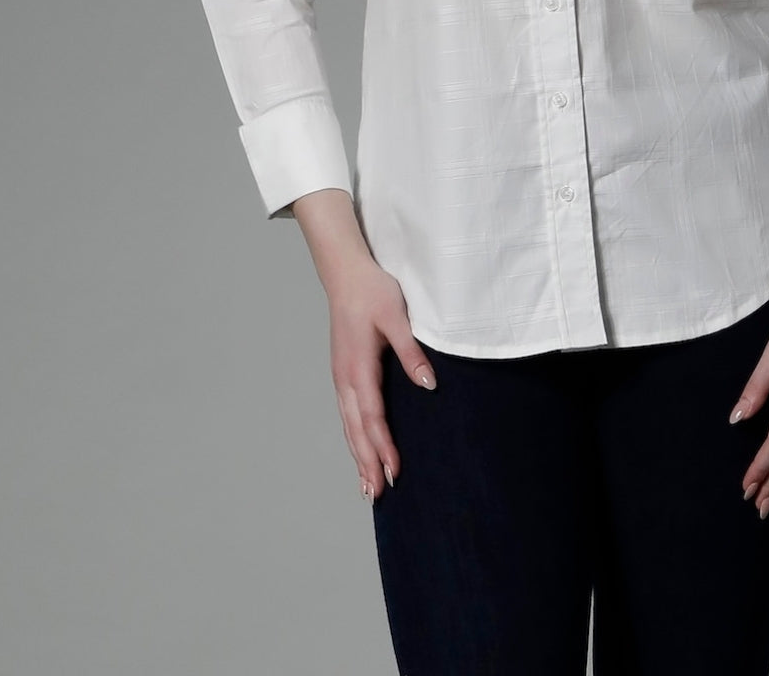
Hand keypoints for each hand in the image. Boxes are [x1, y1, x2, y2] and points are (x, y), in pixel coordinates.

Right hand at [325, 260, 439, 501]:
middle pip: (356, 430)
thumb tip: (428, 384)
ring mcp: (341, 377)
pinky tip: (360, 449)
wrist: (345, 273)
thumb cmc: (372, 292)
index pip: (373, 417)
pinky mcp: (343, 373)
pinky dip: (354, 436)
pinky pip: (348, 413)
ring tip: (367, 486)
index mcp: (358, 368)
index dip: (384, 447)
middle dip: (367, 463)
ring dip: (358, 456)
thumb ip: (411, 352)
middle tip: (377, 496)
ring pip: (349, 425)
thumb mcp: (396, 318)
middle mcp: (345, 378)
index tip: (395, 472)